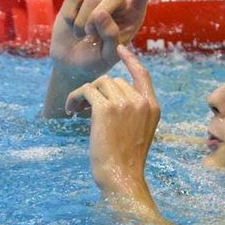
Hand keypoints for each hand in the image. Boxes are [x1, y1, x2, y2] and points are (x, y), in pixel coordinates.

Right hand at [50, 0, 160, 80]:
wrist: (72, 63)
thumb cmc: (96, 60)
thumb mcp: (109, 56)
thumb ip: (111, 38)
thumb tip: (101, 15)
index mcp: (134, 16)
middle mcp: (118, 3)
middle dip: (100, 16)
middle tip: (91, 36)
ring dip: (83, 23)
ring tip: (83, 36)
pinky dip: (70, 15)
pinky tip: (71, 26)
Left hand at [65, 45, 160, 207]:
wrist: (121, 176)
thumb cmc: (127, 160)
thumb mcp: (140, 132)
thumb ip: (134, 111)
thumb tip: (113, 91)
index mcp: (153, 107)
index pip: (143, 74)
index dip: (131, 59)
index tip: (121, 48)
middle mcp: (141, 101)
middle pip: (113, 80)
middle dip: (97, 91)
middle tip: (84, 108)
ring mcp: (125, 104)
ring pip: (98, 83)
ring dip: (84, 94)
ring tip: (77, 111)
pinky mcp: (105, 109)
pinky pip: (85, 91)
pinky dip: (74, 99)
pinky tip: (71, 112)